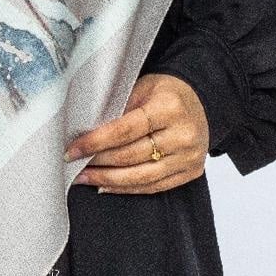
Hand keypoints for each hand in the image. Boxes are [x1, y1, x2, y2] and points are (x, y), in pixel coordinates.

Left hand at [64, 73, 209, 194]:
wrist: (202, 101)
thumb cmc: (167, 91)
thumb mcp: (143, 87)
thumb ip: (119, 107)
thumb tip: (87, 129)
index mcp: (169, 108)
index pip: (125, 130)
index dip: (95, 142)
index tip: (72, 149)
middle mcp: (183, 135)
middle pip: (131, 156)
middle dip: (98, 162)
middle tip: (73, 163)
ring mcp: (189, 157)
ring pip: (141, 177)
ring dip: (108, 180)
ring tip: (84, 177)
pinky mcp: (191, 172)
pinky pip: (154, 186)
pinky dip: (128, 188)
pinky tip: (107, 185)